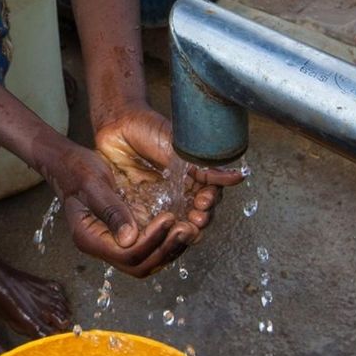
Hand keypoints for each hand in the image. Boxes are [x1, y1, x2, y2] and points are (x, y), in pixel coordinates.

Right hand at [34, 137, 189, 277]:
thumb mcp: (93, 184)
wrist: (69, 164)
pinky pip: (148, 249)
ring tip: (190, 228)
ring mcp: (113, 243)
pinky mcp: (124, 235)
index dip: (151, 241)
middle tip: (186, 228)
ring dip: (169, 249)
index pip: (125, 254)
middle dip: (165, 250)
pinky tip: (180, 226)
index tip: (169, 218)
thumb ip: (111, 211)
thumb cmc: (78, 170)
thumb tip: (129, 239)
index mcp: (89, 238)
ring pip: (147, 262)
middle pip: (139, 265)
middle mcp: (101, 246)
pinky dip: (166, 242)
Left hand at [94, 108, 243, 264]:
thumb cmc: (149, 129)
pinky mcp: (141, 206)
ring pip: (176, 222)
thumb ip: (206, 167)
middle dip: (199, 218)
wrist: (118, 126)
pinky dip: (158, 229)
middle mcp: (179, 191)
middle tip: (195, 217)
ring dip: (182, 227)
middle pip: (195, 214)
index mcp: (193, 176)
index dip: (209, 203)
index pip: (208, 197)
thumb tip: (237, 176)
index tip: (204, 203)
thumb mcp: (180, 149)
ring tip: (182, 225)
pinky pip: (151, 223)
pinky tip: (161, 228)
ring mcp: (160, 200)